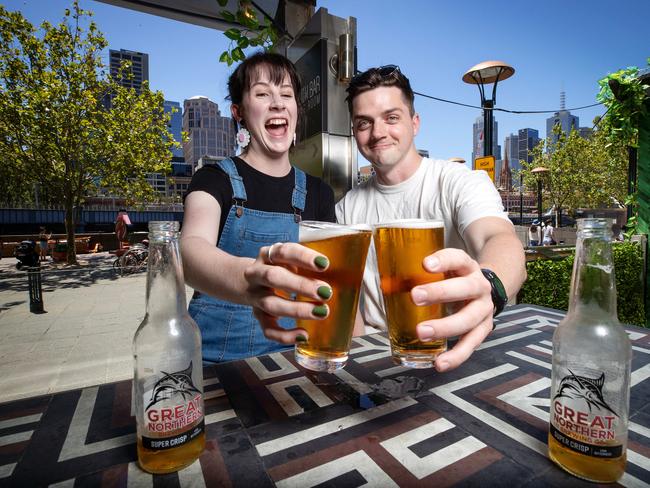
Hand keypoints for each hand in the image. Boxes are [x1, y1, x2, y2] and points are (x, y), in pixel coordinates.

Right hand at [244, 242, 331, 344]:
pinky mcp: (257, 316)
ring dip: (297, 309)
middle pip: (274, 277)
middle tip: (326, 292)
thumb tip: (348, 277)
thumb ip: (309, 267)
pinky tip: (303, 336)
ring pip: (271, 304)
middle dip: (301, 285)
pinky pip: (268, 329)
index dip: (304, 257)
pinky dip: (285, 335)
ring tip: (322, 312)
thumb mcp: (289, 261)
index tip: (325, 264)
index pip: (284, 252)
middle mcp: (257, 274)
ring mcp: (255, 296)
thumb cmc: (280, 270)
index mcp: (269, 255)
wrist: (246, 282)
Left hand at [410, 248, 493, 371]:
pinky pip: (470, 344)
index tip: (425, 264)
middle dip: (440, 293)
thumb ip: (416, 276)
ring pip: (468, 319)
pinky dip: (456, 356)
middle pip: (465, 288)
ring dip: (445, 327)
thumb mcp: (441, 272)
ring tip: (422, 333)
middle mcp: (480, 286)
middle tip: (415, 297)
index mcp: (467, 267)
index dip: (443, 261)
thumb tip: (386, 286)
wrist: (482, 292)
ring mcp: (484, 309)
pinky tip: (439, 363)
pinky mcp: (483, 330)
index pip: (458, 258)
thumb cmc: (453, 280)